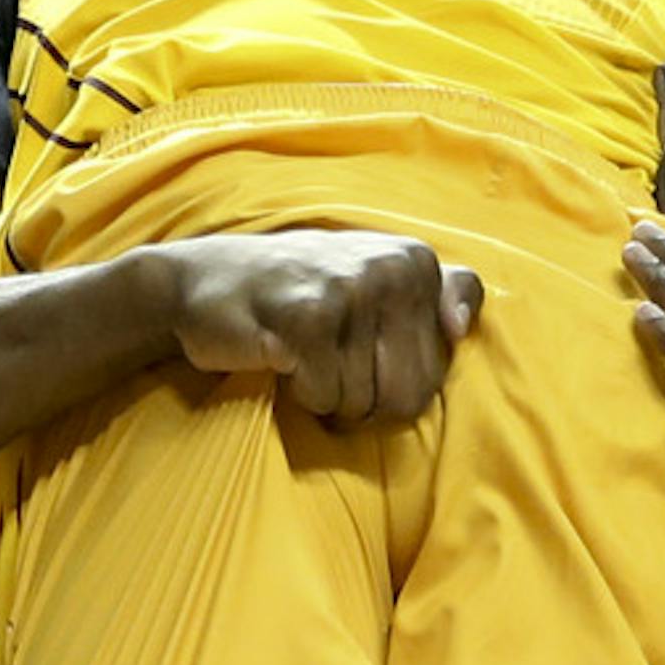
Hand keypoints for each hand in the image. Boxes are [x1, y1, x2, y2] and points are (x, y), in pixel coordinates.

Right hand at [160, 230, 483, 427]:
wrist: (203, 281)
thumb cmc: (298, 290)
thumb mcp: (376, 277)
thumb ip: (440, 291)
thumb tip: (462, 328)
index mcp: (414, 261)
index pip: (433, 379)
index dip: (390, 386)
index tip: (359, 353)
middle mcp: (389, 269)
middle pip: (406, 397)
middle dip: (364, 401)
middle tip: (328, 365)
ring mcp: (348, 290)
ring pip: (362, 402)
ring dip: (326, 394)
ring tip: (301, 353)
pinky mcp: (307, 318)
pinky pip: (325, 396)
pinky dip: (300, 392)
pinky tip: (280, 355)